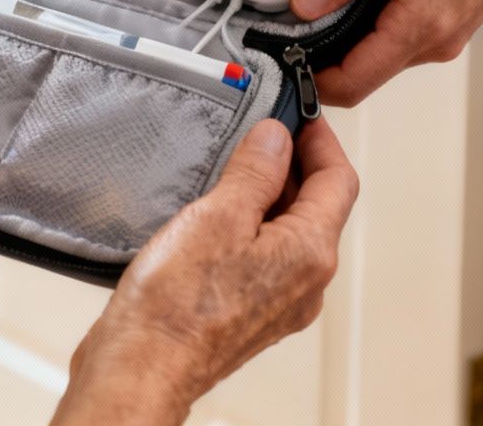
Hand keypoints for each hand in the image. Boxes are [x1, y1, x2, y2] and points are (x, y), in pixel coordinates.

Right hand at [54, 120, 359, 425]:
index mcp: (310, 253)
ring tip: (227, 172)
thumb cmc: (177, 305)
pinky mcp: (250, 314)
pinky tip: (210, 219)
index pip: (339, 181)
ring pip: (287, 233)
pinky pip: (263, 259)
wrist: (144, 367)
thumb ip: (256, 171)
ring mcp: (280, 303)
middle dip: (290, 166)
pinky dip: (248, 229)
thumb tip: (277, 137)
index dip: (320, 140)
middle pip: (316, 207)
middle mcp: (307, 283)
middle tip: (255, 135)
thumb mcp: (218, 215)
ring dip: (265, 197)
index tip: (297, 115)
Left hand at [292, 0, 482, 105]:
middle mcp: (435, 42)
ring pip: (376, 52)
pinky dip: (368, 16)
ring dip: (343, 30)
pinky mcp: (447, 17)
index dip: (305, 76)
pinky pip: (396, 31)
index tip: (271, 52)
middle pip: (359, 71)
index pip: (350, 84)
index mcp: (422, 26)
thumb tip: (302, 4)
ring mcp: (444, 32)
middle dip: (317, 51)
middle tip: (280, 15)